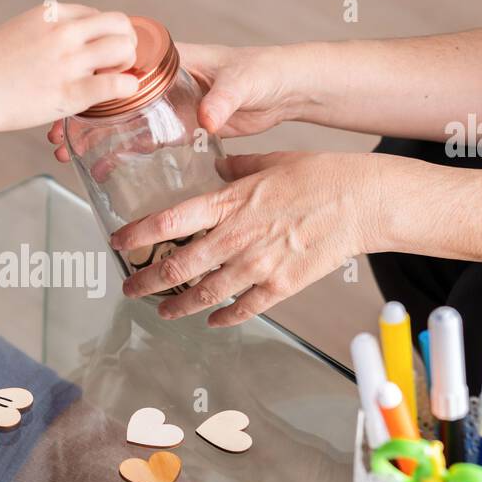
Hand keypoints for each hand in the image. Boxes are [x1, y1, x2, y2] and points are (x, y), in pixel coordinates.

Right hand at [0, 4, 139, 136]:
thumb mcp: (16, 31)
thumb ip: (44, 31)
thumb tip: (64, 39)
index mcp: (50, 15)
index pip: (96, 16)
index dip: (104, 36)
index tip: (98, 53)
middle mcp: (63, 33)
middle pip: (119, 24)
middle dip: (124, 43)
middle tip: (115, 65)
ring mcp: (67, 62)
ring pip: (123, 49)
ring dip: (127, 64)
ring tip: (114, 79)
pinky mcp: (68, 93)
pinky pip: (115, 85)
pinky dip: (127, 87)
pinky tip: (123, 94)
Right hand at [46, 41, 301, 160]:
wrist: (288, 89)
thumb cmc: (267, 72)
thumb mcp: (243, 82)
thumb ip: (224, 99)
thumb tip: (208, 118)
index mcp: (173, 60)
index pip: (120, 67)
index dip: (91, 83)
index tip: (67, 101)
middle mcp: (165, 81)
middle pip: (112, 95)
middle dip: (82, 113)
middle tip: (55, 134)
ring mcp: (171, 105)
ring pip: (123, 119)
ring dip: (96, 136)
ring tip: (68, 154)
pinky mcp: (182, 127)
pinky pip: (144, 139)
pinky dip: (122, 152)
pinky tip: (104, 168)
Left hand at [111, 151, 387, 325]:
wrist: (364, 201)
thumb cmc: (322, 175)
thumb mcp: (272, 160)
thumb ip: (238, 167)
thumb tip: (217, 164)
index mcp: (232, 202)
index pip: (170, 221)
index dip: (137, 234)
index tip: (116, 241)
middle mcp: (239, 236)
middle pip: (180, 265)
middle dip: (148, 281)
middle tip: (130, 288)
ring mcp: (260, 264)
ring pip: (206, 293)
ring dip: (179, 305)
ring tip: (163, 311)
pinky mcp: (282, 285)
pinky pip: (244, 308)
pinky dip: (224, 317)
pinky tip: (212, 320)